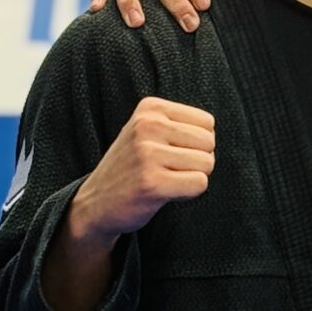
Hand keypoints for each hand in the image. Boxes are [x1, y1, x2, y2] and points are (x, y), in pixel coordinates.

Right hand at [70, 96, 216, 248]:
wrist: (97, 202)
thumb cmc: (132, 167)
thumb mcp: (147, 132)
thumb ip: (178, 124)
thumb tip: (214, 134)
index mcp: (150, 108)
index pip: (207, 122)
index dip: (197, 143)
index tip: (171, 152)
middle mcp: (147, 126)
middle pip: (209, 143)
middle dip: (197, 160)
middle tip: (169, 169)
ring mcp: (148, 154)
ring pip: (206, 164)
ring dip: (192, 177)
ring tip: (166, 179)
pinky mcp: (152, 182)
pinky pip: (199, 184)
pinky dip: (189, 193)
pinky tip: (165, 192)